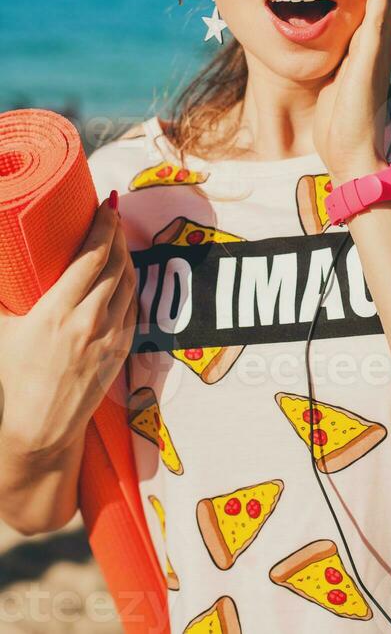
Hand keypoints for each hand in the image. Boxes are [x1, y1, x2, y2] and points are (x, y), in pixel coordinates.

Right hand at [0, 197, 138, 460]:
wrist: (40, 430)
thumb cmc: (14, 379)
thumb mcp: (1, 334)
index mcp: (57, 312)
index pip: (91, 258)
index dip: (103, 227)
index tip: (105, 206)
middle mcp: (89, 321)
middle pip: (115, 265)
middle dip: (116, 234)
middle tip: (112, 214)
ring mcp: (109, 336)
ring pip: (128, 284)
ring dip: (126, 256)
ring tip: (118, 239)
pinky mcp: (120, 350)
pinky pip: (132, 307)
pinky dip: (130, 285)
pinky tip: (124, 275)